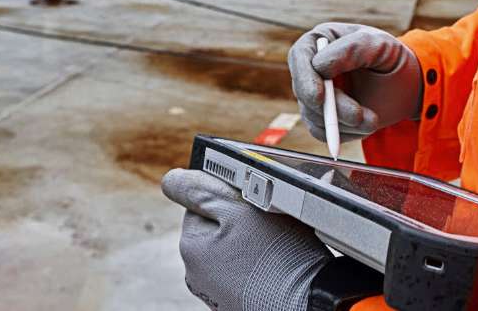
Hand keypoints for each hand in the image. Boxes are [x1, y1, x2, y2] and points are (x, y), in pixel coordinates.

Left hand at [161, 168, 329, 310]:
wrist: (306, 302)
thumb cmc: (276, 256)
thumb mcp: (237, 208)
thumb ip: (200, 189)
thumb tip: (171, 179)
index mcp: (190, 246)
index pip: (200, 202)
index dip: (229, 195)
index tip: (251, 202)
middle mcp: (196, 273)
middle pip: (216, 226)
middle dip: (239, 220)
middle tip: (267, 224)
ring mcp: (215, 292)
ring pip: (232, 248)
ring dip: (250, 242)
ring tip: (275, 247)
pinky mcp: (236, 301)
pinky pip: (244, 270)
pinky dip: (257, 264)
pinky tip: (276, 264)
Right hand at [288, 22, 422, 142]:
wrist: (405, 86)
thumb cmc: (390, 57)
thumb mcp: (379, 45)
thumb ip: (351, 49)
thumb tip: (320, 66)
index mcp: (321, 40)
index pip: (300, 56)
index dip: (305, 78)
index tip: (319, 97)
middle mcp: (312, 67)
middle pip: (304, 90)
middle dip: (330, 109)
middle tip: (358, 116)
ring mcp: (315, 93)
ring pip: (313, 115)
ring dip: (344, 123)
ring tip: (373, 119)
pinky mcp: (321, 117)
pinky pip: (321, 132)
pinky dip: (344, 133)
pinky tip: (365, 124)